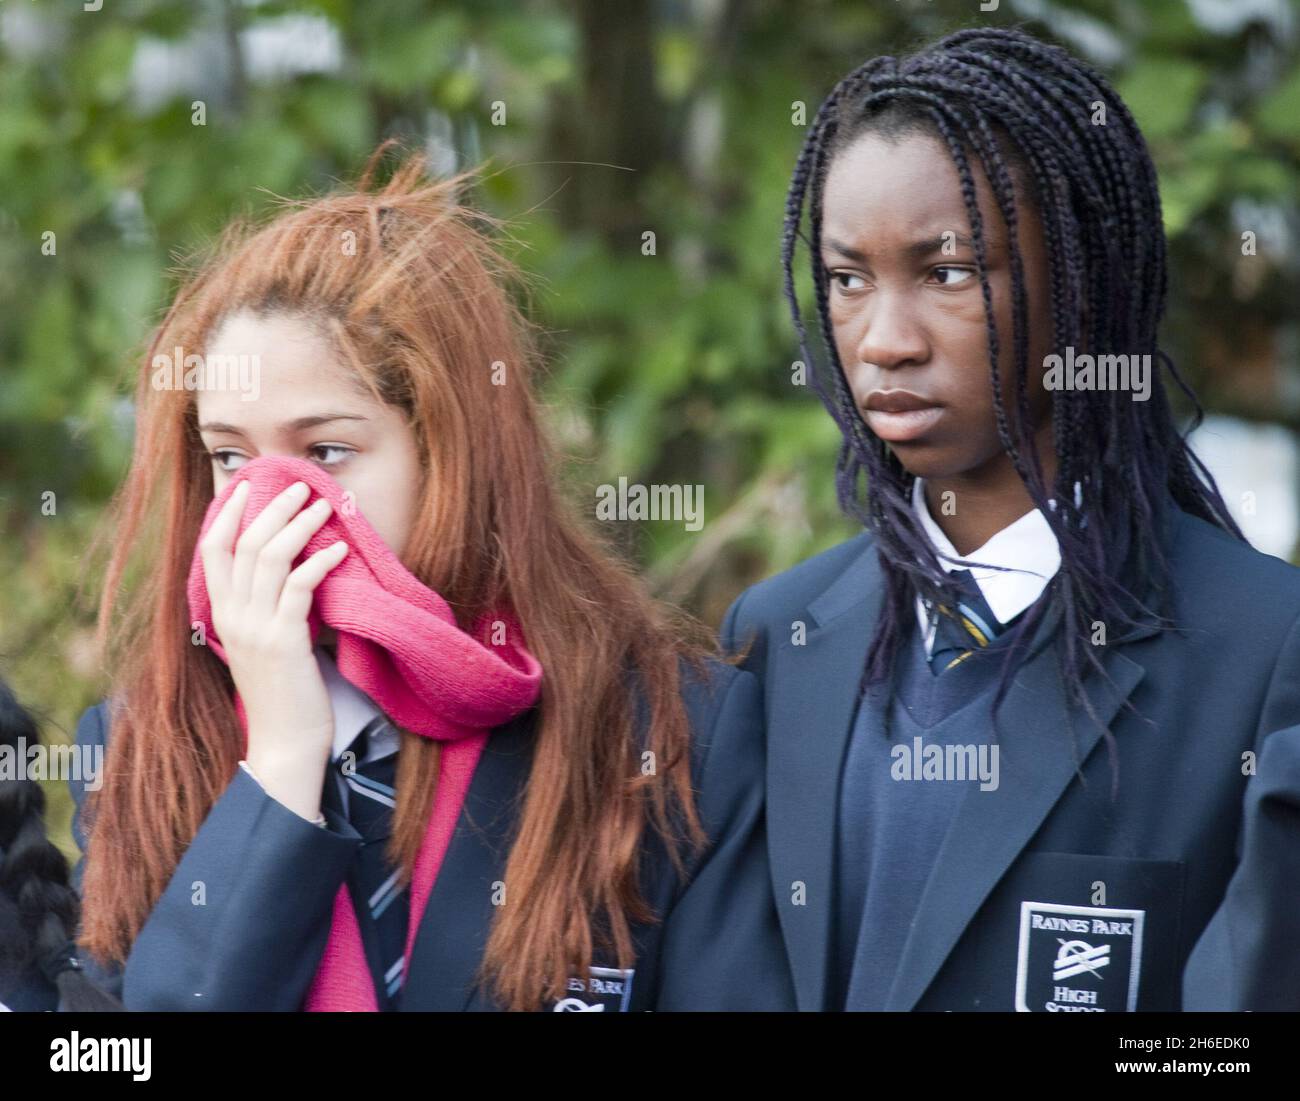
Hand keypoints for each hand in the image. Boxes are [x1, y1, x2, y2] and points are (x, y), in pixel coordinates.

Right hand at [198, 478, 348, 819]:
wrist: (285, 744)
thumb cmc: (283, 695)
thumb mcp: (264, 645)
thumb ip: (266, 611)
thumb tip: (292, 572)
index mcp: (223, 615)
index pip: (214, 551)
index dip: (228, 514)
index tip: (247, 485)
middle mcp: (233, 617)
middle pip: (244, 545)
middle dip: (272, 509)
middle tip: (300, 487)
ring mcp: (256, 629)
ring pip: (270, 559)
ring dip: (299, 527)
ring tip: (324, 507)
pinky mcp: (284, 642)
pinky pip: (298, 588)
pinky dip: (318, 564)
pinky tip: (338, 551)